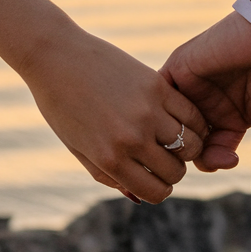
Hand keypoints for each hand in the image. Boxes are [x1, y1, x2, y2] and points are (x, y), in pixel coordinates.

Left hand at [21, 24, 208, 203]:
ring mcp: (147, 111)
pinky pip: (193, 114)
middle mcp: (131, 138)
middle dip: (172, 171)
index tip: (154, 178)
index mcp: (109, 158)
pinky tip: (183, 121)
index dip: (159, 190)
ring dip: (187, 147)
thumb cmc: (61, 105)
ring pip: (191, 145)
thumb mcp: (78, 147)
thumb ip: (107, 175)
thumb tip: (139, 195)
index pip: (155, 192)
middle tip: (163, 157)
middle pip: (175, 171)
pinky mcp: (156, 85)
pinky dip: (195, 123)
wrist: (55, 56)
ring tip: (175, 139)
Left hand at [160, 12, 250, 208]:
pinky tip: (178, 119)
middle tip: (214, 151)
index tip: (232, 158)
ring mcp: (192, 86)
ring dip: (178, 136)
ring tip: (195, 138)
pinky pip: (158, 96)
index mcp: (233, 117)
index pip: (212, 151)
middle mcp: (210, 104)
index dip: (217, 161)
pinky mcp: (179, 68)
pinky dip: (162, 111)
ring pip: (169, 123)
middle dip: (197, 154)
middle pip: (187, 142)